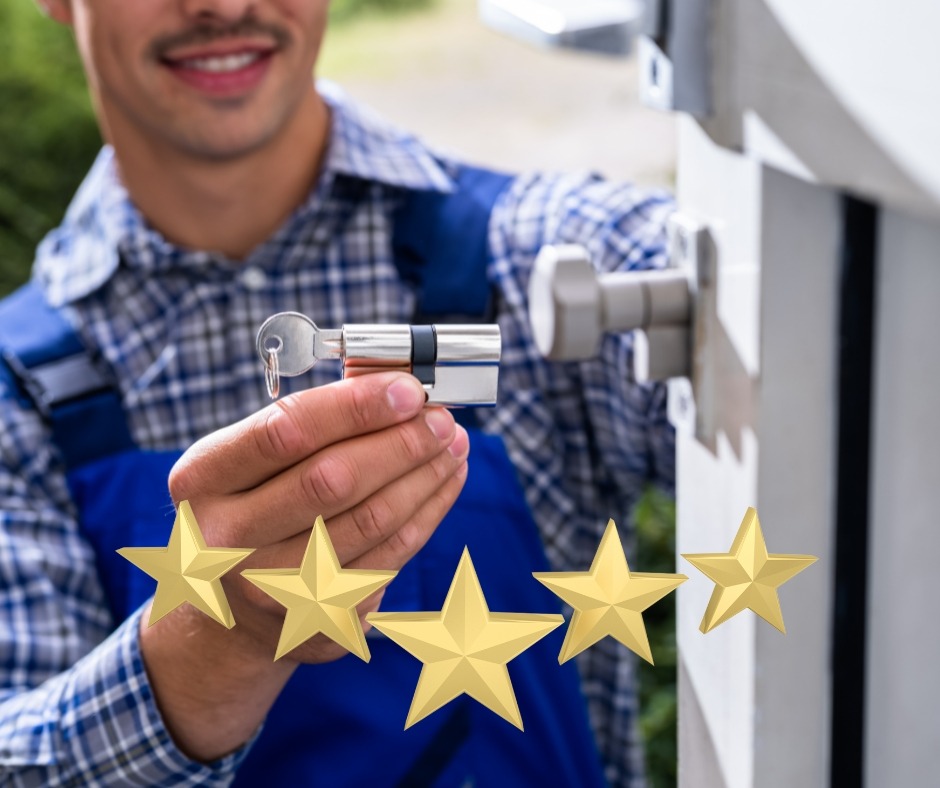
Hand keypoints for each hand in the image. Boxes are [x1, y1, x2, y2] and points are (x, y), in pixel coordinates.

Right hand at [140, 372, 468, 759]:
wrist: (228, 613)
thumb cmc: (252, 509)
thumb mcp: (249, 460)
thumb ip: (310, 423)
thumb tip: (395, 386)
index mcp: (202, 480)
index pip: (285, 431)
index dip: (355, 407)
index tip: (408, 389)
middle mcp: (227, 539)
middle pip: (332, 481)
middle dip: (400, 443)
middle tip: (441, 419)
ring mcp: (271, 587)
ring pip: (370, 522)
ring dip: (424, 476)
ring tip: (453, 444)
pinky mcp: (318, 618)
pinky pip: (390, 557)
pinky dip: (426, 513)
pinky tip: (443, 482)